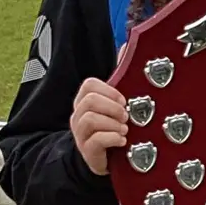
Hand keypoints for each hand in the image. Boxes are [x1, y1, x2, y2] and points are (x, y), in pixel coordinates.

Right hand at [70, 46, 128, 174]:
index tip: (124, 100)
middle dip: (112, 107)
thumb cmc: (113, 126)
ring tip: (124, 129)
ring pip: (89, 119)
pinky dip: (112, 138)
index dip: (109, 90)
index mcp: (86, 101)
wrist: (105, 159)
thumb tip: (126, 46)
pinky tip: (122, 141)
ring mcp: (80, 134)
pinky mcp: (87, 151)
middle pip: (89, 101)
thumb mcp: (117, 101)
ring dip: (112, 123)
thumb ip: (121, 75)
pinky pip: (95, 140)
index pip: (89, 85)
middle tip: (126, 116)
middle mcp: (79, 116)